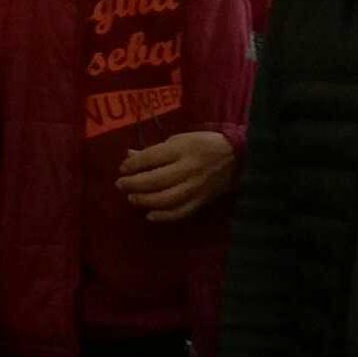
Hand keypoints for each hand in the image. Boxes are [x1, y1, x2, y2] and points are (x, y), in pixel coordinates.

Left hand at [120, 131, 239, 221]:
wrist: (236, 157)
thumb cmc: (203, 144)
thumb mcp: (179, 139)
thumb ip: (154, 150)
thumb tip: (128, 156)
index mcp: (183, 149)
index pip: (152, 157)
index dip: (133, 164)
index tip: (122, 168)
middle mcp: (189, 168)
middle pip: (156, 180)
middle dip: (134, 183)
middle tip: (120, 184)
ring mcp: (196, 186)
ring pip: (167, 198)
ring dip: (145, 200)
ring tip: (131, 197)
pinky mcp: (202, 200)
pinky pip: (181, 212)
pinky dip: (164, 216)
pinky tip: (150, 215)